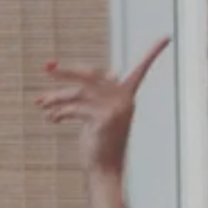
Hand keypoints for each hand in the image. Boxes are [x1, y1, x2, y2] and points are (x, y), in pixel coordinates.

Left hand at [37, 36, 168, 177]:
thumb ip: (90, 97)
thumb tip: (67, 75)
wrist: (104, 170)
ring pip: (79, 92)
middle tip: (46, 67)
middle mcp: (125, 99)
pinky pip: (76, 108)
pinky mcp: (104, 119)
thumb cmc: (99, 144)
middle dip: (67, 71)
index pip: (141, 70)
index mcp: (126, 96)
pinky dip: (60, 112)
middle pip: (93, 74)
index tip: (167, 37)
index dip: (153, 54)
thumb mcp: (97, 116)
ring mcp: (116, 109)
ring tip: (39, 103)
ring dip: (56, 97)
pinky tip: (51, 118)